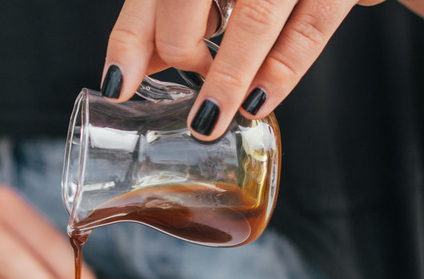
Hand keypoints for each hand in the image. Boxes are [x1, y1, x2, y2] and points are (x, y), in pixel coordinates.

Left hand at [103, 0, 384, 139]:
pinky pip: (307, 32)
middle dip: (180, 53)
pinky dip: (280, 73)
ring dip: (227, 79)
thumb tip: (132, 69)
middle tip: (187, 92)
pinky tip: (258, 104)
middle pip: (189, 2)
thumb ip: (173, 16)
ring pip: (252, 20)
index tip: (116, 85)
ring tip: (208, 121)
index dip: (129, 42)